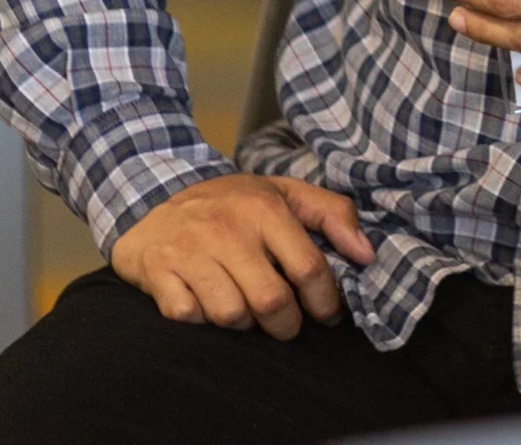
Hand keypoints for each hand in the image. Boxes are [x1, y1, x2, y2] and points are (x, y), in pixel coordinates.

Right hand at [110, 173, 374, 339]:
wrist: (153, 194)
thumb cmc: (232, 202)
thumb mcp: (285, 193)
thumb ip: (333, 215)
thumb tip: (366, 254)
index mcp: (265, 209)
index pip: (308, 267)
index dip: (325, 300)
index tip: (328, 315)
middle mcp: (228, 231)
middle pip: (271, 300)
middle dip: (287, 325)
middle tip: (288, 326)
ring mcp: (189, 252)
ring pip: (230, 314)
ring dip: (243, 324)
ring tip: (246, 311)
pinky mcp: (157, 272)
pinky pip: (187, 316)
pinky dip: (200, 320)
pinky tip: (206, 305)